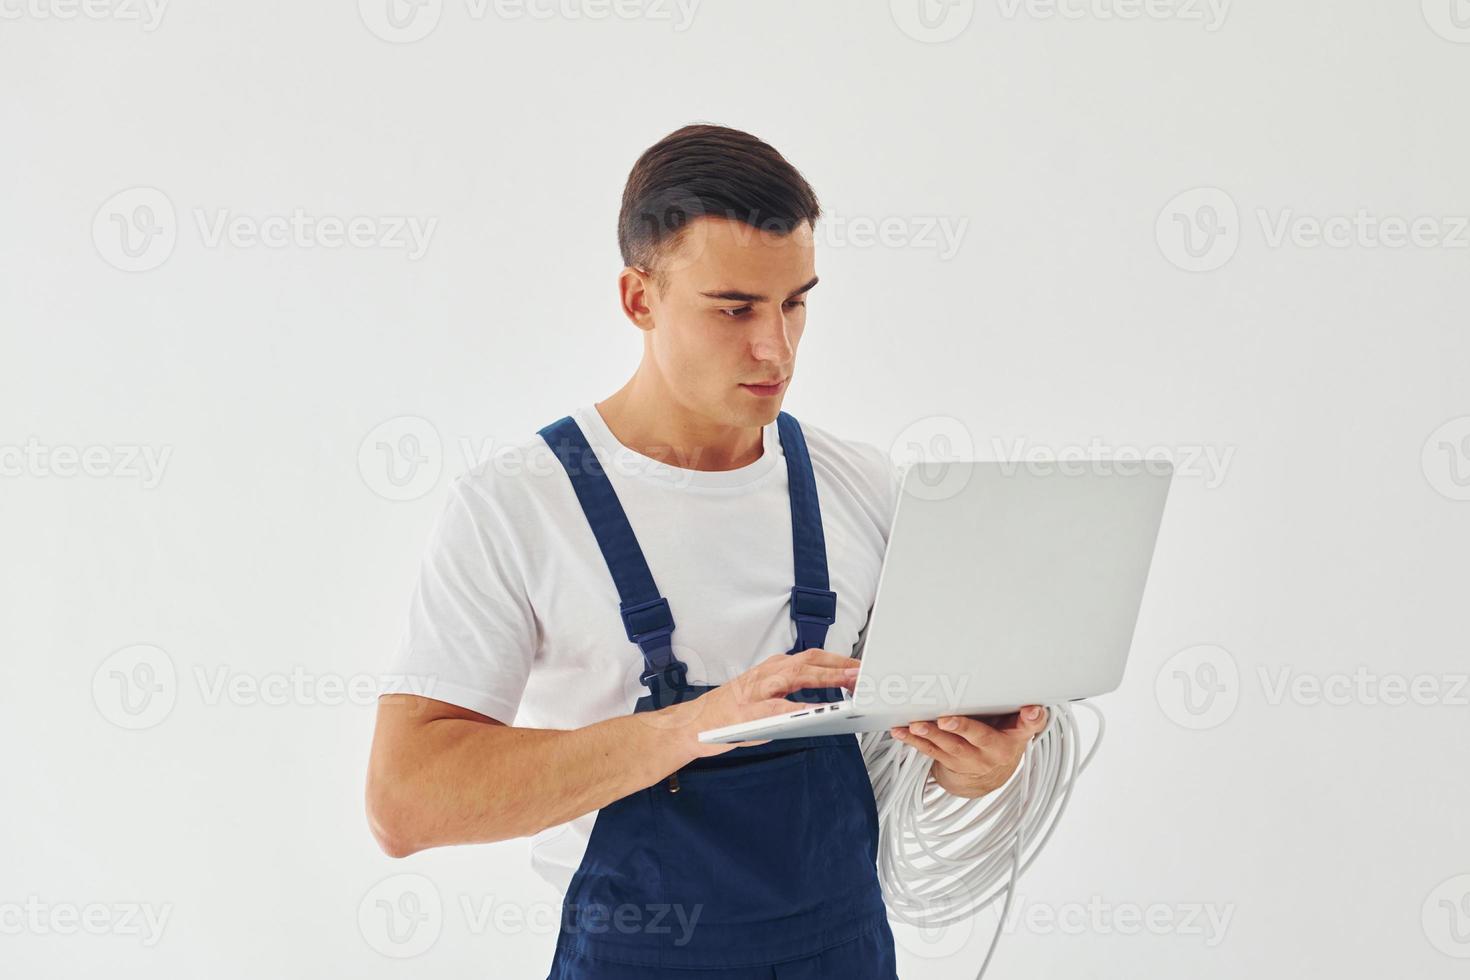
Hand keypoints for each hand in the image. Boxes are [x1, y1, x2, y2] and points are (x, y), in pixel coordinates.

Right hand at [663, 649, 859, 758]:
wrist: (694, 725)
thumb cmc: (732, 713)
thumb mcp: (763, 694)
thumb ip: (791, 691)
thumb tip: (830, 694)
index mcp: (773, 668)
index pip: (812, 658)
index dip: (840, 661)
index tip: (863, 667)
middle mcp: (766, 673)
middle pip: (809, 661)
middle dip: (840, 666)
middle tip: (866, 673)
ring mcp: (757, 690)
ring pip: (796, 675)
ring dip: (827, 677)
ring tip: (851, 684)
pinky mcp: (749, 712)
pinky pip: (779, 707)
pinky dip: (800, 707)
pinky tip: (820, 711)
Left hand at [890, 705, 1047, 798]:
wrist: (988, 775)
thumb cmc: (1002, 739)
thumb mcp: (1018, 728)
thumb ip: (1025, 716)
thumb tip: (1032, 703)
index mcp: (1013, 738)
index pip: (1027, 727)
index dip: (1030, 719)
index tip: (1031, 710)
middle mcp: (992, 751)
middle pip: (979, 737)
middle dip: (962, 728)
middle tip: (946, 720)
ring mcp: (968, 760)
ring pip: (949, 747)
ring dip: (930, 735)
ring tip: (916, 725)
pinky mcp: (948, 762)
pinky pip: (929, 751)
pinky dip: (913, 740)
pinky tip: (901, 731)